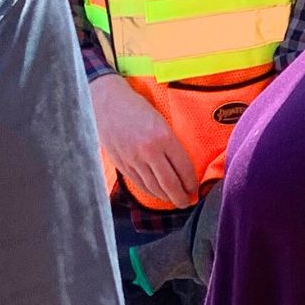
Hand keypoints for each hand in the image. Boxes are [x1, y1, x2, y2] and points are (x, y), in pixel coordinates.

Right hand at [90, 74, 197, 206]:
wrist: (107, 103)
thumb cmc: (137, 108)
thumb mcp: (161, 120)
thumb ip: (171, 143)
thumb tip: (183, 167)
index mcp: (163, 137)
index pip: (183, 168)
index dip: (192, 183)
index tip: (196, 189)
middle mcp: (149, 151)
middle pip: (170, 183)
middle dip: (182, 197)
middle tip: (188, 202)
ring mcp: (134, 160)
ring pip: (155, 187)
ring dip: (167, 198)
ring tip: (175, 200)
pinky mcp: (122, 165)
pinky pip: (140, 184)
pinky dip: (151, 192)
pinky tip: (158, 194)